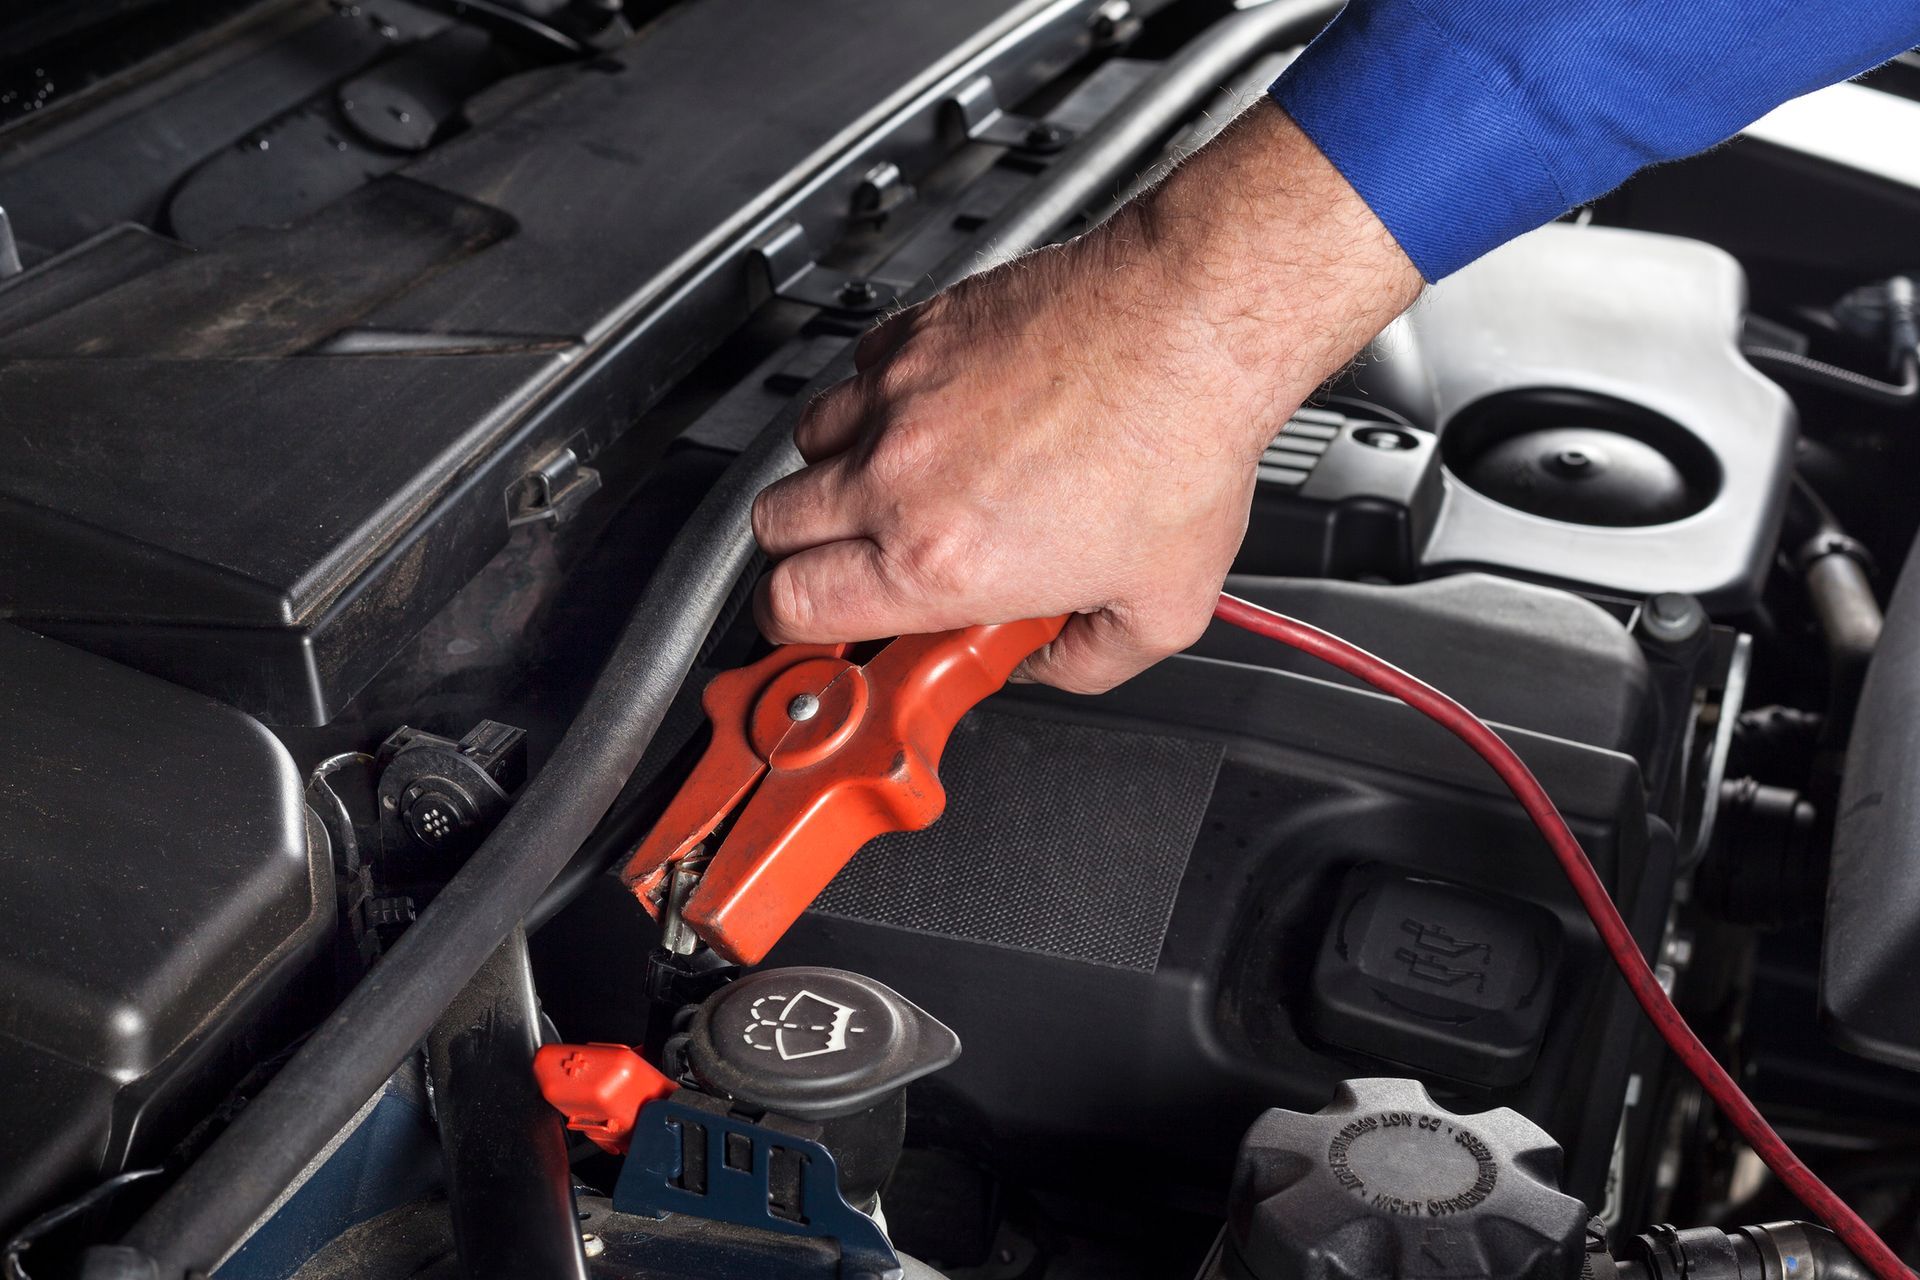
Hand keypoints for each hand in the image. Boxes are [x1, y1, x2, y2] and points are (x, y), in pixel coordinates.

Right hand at [751, 101, 1421, 691]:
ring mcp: (898, 397)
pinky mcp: (916, 332)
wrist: (1196, 318)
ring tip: (908, 483)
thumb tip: (1051, 663)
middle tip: (865, 557)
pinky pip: (856, 372)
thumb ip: (1088, 663)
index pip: (793, 606)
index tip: (825, 624)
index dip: (796, 625)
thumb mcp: (1162, 607)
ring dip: (840, 472)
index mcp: (938, 562)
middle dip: (808, 551)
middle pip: (772, 526)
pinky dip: (879, 399)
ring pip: (806, 444)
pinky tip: (940, 415)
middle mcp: (898, 478)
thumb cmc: (1182, 443)